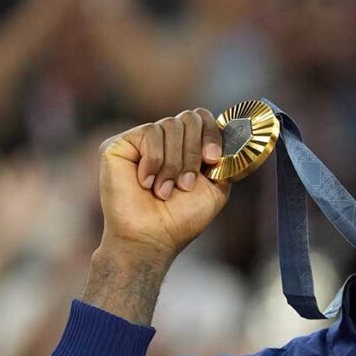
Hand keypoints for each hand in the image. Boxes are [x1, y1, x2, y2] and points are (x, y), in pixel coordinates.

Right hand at [97, 108, 228, 264]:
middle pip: (189, 118)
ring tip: (165, 190)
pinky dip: (154, 161)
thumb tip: (235, 137)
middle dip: (193, 153)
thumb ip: (225, 162)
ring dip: (174, 163)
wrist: (152, 238)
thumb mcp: (215, 189)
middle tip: (186, 184)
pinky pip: (149, 133)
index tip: (213, 160)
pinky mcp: (120, 144)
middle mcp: (164, 140)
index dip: (211, 134)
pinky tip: (147, 183)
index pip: (202, 118)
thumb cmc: (180, 219)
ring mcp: (141, 141)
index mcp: (186, 148)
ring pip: (169, 125)